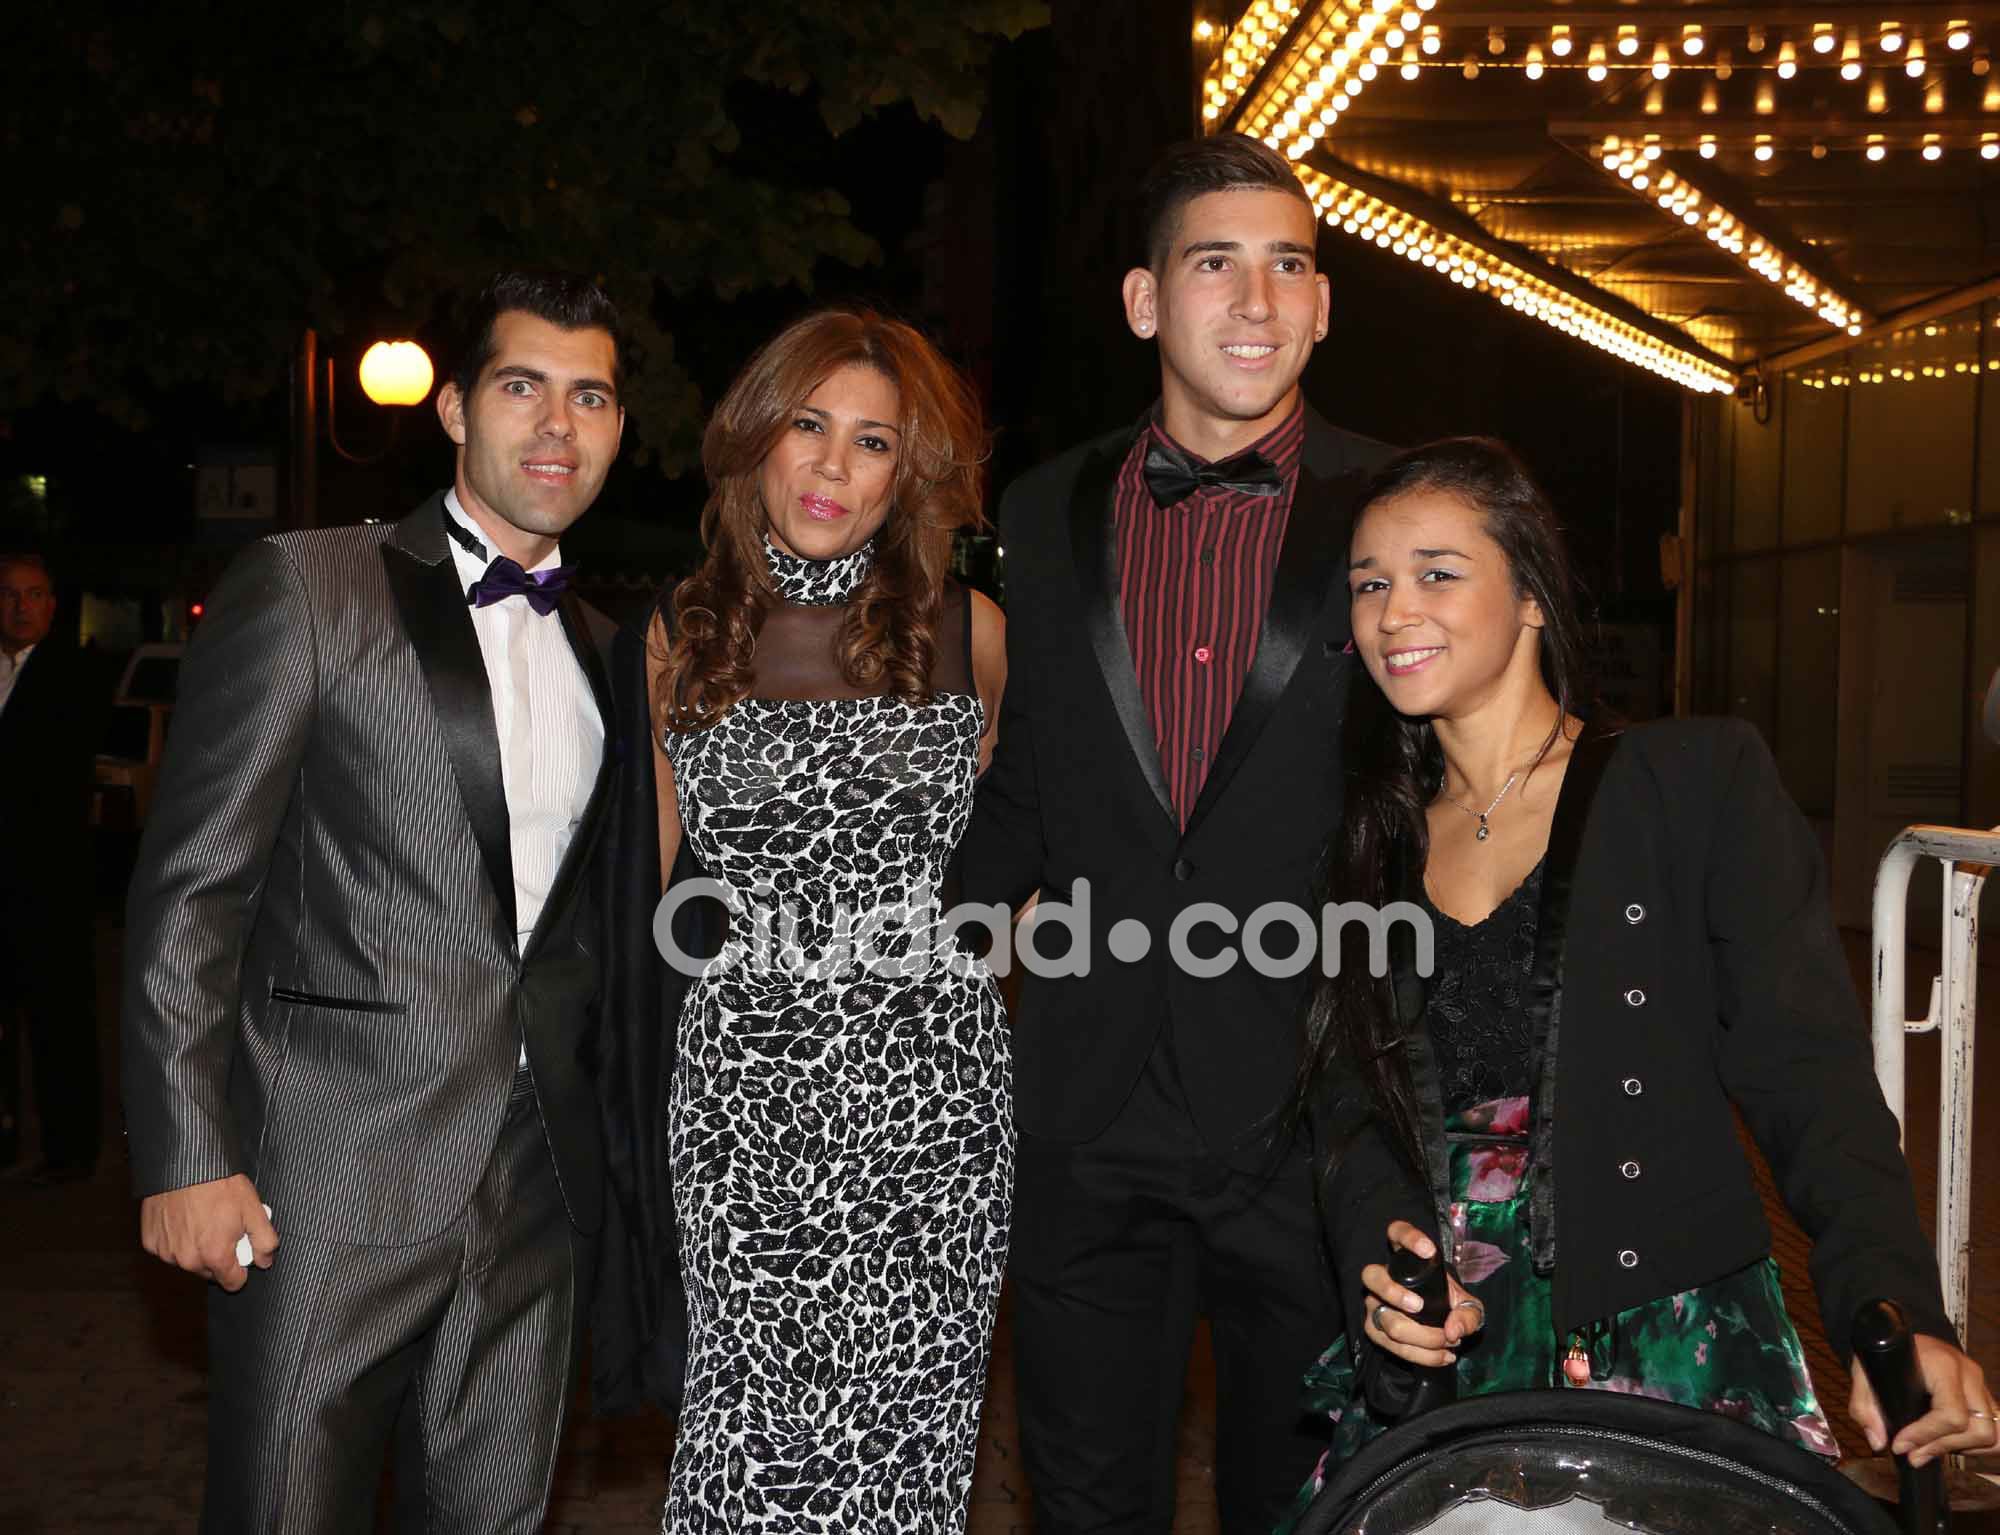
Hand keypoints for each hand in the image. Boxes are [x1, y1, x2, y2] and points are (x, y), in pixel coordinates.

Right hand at [139, 1174, 277, 1291]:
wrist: (185, 1164)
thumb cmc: (220, 1184)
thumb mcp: (254, 1208)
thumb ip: (264, 1240)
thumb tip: (265, 1261)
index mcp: (216, 1256)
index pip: (233, 1283)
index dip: (241, 1269)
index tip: (241, 1252)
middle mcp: (188, 1260)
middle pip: (210, 1272)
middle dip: (218, 1256)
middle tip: (223, 1229)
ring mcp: (166, 1252)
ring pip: (188, 1261)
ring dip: (196, 1249)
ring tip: (203, 1221)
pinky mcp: (151, 1242)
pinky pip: (168, 1249)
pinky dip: (177, 1240)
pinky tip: (183, 1220)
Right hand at [1359, 1220, 1483, 1368]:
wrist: (1439, 1325)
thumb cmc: (1449, 1304)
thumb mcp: (1465, 1304)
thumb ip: (1468, 1314)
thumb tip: (1453, 1331)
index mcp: (1404, 1257)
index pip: (1397, 1233)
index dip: (1409, 1239)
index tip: (1429, 1251)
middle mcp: (1382, 1276)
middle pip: (1373, 1277)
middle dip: (1395, 1294)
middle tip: (1420, 1307)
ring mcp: (1374, 1303)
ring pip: (1385, 1319)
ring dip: (1421, 1337)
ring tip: (1449, 1341)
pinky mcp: (1375, 1328)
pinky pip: (1391, 1345)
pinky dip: (1420, 1355)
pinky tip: (1442, 1356)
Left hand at [1849, 1333, 1999, 1466]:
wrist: (1899, 1333)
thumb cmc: (1885, 1350)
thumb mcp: (1864, 1372)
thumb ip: (1864, 1406)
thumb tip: (1879, 1441)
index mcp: (1944, 1364)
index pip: (1952, 1415)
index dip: (1927, 1436)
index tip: (1901, 1445)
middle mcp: (1969, 1374)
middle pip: (1979, 1430)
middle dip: (1944, 1446)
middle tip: (1913, 1453)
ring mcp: (1980, 1386)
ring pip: (1991, 1434)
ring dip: (1962, 1447)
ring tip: (1929, 1446)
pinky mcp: (1983, 1396)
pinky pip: (1994, 1432)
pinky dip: (1974, 1444)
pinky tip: (1947, 1441)